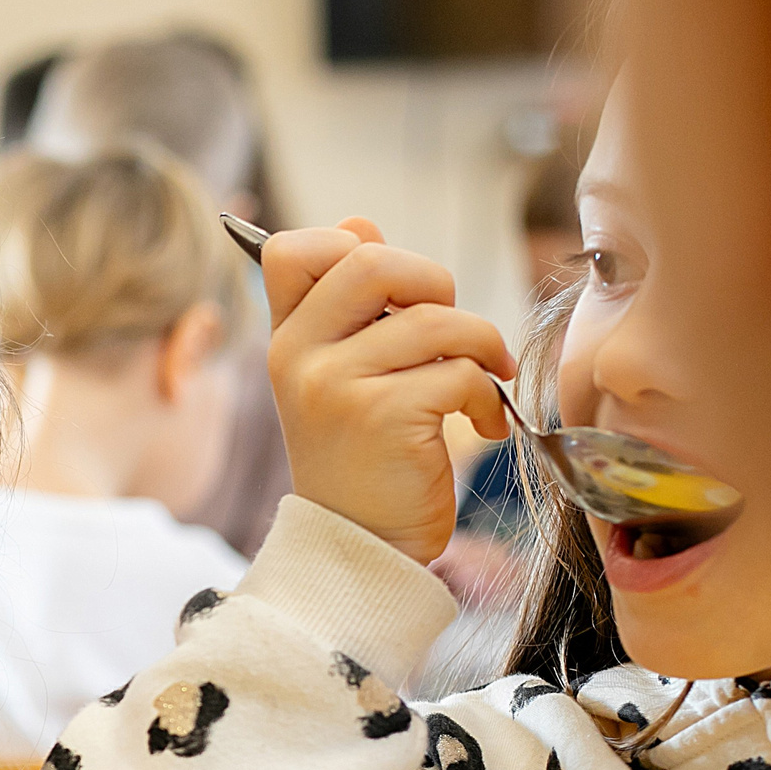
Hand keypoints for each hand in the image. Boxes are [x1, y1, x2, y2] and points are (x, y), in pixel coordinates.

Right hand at [263, 218, 517, 565]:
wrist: (360, 545)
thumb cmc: (362, 458)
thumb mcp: (339, 376)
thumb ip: (349, 305)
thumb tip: (360, 224)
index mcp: (286, 339)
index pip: (291, 250)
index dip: (351, 247)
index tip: (390, 294)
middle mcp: (299, 356)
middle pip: (372, 261)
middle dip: (433, 282)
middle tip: (449, 329)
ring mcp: (335, 385)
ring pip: (435, 319)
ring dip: (480, 347)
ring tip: (480, 383)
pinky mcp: (381, 416)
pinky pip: (459, 371)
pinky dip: (484, 396)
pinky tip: (478, 426)